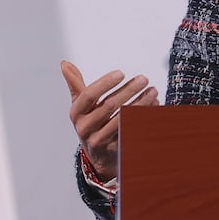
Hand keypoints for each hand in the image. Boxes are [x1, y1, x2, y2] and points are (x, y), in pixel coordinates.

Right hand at [61, 60, 157, 180]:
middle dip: (129, 90)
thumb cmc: (90, 123)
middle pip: (109, 105)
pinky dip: (143, 116)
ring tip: (153, 91)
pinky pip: (131, 129)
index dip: (105, 83)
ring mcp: (99, 140)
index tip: (121, 73)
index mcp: (76, 113)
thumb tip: (65, 63)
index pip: (89, 95)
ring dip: (141, 103)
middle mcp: (84, 127)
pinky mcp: (114, 148)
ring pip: (123, 118)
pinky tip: (153, 106)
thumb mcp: (81, 105)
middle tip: (143, 79)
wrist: (99, 155)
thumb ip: (75, 84)